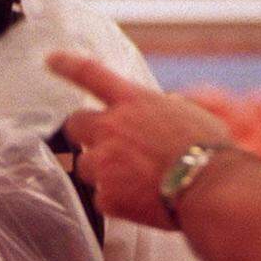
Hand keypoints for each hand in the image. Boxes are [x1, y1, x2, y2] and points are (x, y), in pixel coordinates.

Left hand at [48, 53, 231, 226]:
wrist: (209, 186)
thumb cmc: (208, 151)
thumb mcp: (187, 114)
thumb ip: (161, 110)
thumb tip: (162, 110)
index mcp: (133, 102)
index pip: (90, 74)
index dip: (67, 65)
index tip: (51, 60)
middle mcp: (111, 128)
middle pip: (74, 124)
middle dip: (84, 134)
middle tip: (103, 145)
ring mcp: (104, 162)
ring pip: (85, 166)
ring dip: (101, 171)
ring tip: (132, 180)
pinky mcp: (106, 195)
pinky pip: (102, 197)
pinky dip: (117, 200)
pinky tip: (139, 201)